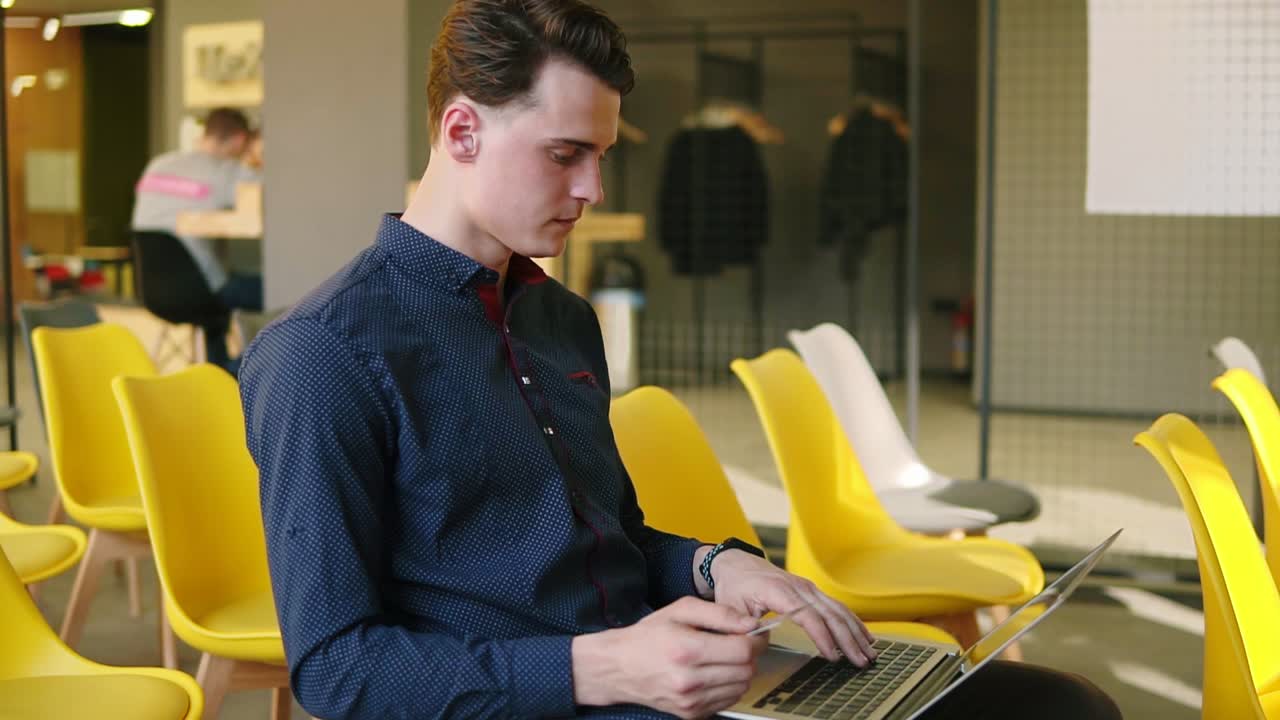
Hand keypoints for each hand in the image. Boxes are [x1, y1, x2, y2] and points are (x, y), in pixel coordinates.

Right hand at [572, 596, 768, 717]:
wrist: (619, 667)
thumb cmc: (648, 636)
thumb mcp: (680, 610)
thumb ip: (719, 614)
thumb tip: (750, 623)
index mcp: (687, 650)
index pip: (742, 650)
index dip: (756, 639)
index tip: (754, 632)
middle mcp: (690, 680)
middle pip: (746, 670)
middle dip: (750, 654)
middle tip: (741, 642)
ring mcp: (691, 701)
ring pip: (741, 687)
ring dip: (742, 671)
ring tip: (726, 657)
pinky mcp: (691, 714)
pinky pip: (728, 701)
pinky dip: (730, 686)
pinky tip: (716, 672)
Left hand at [710, 550, 877, 666]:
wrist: (735, 564)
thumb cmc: (733, 586)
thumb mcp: (730, 606)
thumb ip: (742, 624)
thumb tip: (757, 638)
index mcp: (779, 591)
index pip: (807, 615)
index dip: (821, 635)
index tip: (832, 655)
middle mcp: (798, 587)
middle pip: (829, 613)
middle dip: (847, 639)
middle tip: (860, 661)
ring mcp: (807, 588)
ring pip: (837, 609)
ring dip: (855, 632)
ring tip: (868, 653)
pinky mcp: (811, 591)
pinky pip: (835, 606)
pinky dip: (852, 621)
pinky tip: (863, 635)